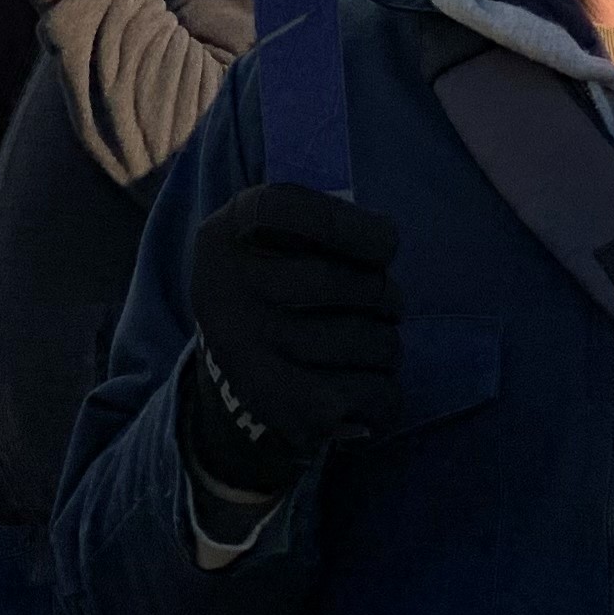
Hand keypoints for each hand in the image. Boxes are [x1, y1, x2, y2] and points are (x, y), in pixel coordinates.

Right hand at [175, 182, 402, 503]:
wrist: (234, 368)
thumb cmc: (272, 285)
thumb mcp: (267, 238)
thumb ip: (312, 225)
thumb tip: (383, 240)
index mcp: (224, 236)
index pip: (281, 209)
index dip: (346, 223)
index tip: (386, 241)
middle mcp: (226, 291)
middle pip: (337, 282)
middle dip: (385, 292)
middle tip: (386, 300)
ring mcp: (249, 351)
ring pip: (366, 341)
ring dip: (389, 343)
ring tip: (374, 343)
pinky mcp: (280, 406)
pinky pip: (369, 393)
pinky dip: (386, 392)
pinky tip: (370, 383)